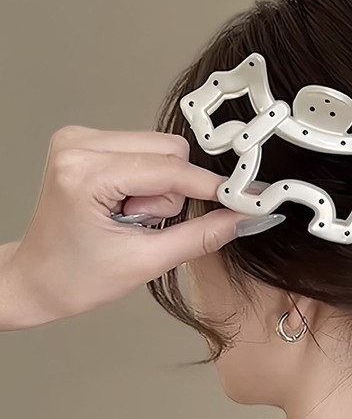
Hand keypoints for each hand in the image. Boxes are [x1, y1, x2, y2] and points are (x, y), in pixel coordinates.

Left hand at [4, 126, 255, 328]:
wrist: (38, 279)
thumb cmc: (77, 277)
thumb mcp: (148, 262)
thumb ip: (203, 235)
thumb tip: (244, 218)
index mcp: (85, 174)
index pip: (170, 170)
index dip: (212, 188)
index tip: (246, 200)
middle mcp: (78, 144)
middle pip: (170, 151)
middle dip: (173, 193)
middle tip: (146, 225)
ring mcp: (80, 139)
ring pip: (162, 149)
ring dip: (162, 188)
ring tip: (131, 219)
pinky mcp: (86, 142)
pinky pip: (146, 151)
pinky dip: (149, 182)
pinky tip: (125, 206)